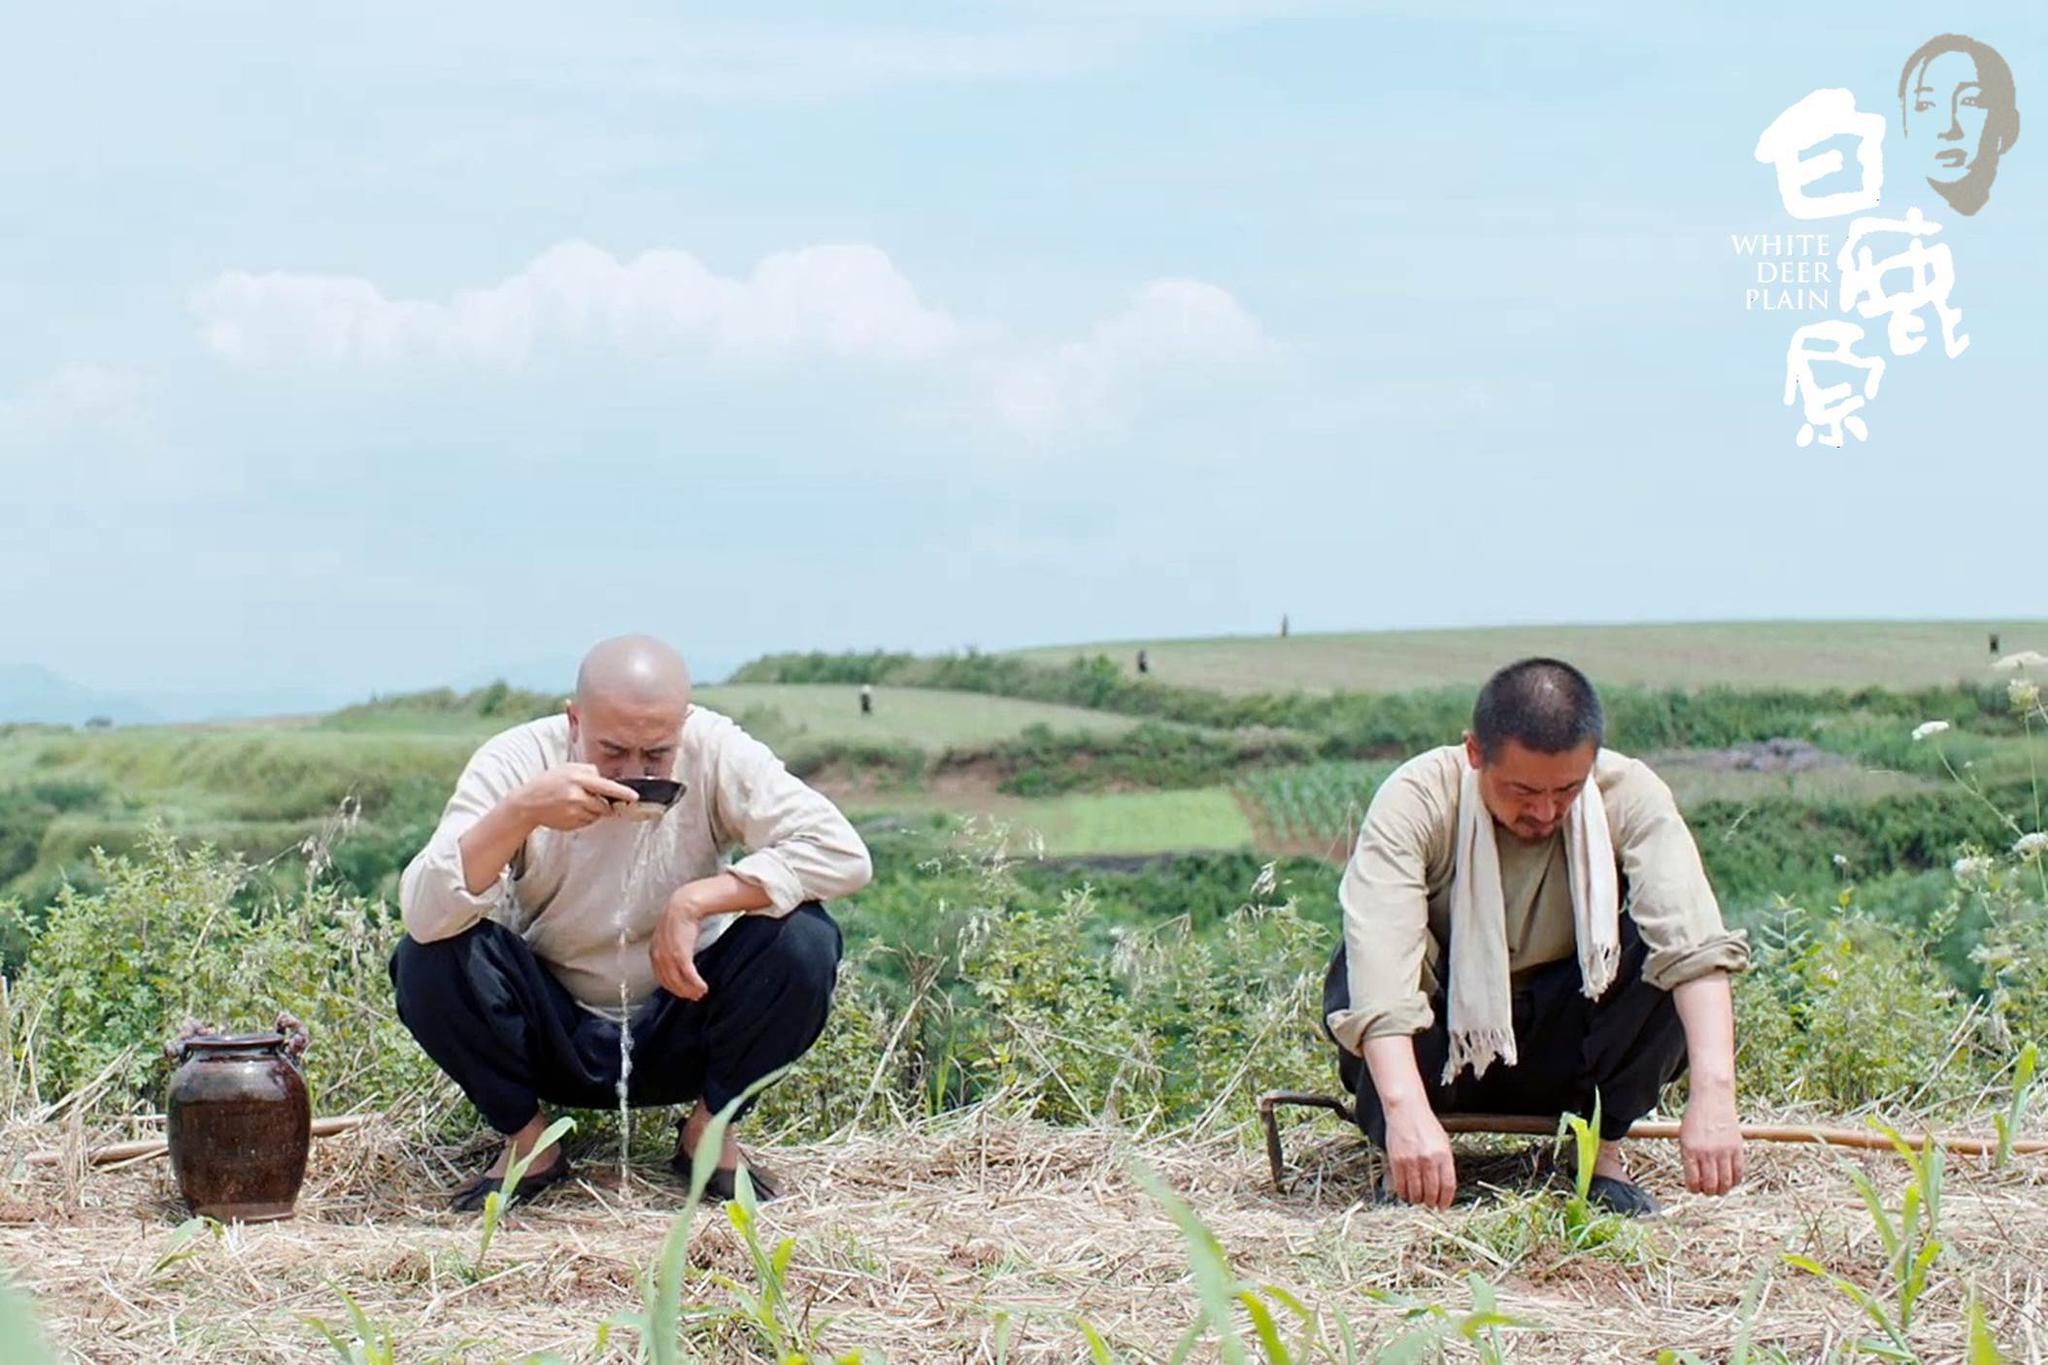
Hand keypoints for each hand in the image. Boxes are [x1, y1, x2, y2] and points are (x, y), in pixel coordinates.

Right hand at [513, 763, 638, 831]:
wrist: (527, 803)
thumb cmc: (549, 783)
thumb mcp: (567, 769)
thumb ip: (589, 771)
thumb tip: (606, 780)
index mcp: (577, 778)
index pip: (606, 786)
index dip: (622, 793)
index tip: (634, 797)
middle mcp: (577, 796)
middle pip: (604, 804)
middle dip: (606, 804)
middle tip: (600, 801)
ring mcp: (574, 812)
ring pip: (597, 814)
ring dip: (593, 810)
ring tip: (575, 803)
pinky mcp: (571, 824)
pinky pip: (587, 822)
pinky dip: (585, 817)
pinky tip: (570, 811)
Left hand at [650, 891, 710, 1001]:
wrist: (683, 906)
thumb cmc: (679, 918)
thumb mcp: (669, 935)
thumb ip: (669, 947)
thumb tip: (677, 957)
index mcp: (654, 952)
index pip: (661, 977)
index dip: (673, 987)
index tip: (683, 992)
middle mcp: (658, 957)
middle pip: (669, 983)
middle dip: (682, 992)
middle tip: (694, 996)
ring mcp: (669, 957)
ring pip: (678, 982)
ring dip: (690, 990)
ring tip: (701, 993)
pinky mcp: (681, 955)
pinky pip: (689, 975)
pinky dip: (696, 984)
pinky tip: (703, 986)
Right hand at [1383, 1099, 1456, 1208]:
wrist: (1406, 1111)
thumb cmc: (1425, 1126)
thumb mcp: (1443, 1143)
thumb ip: (1445, 1164)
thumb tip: (1444, 1188)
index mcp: (1444, 1155)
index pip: (1447, 1186)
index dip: (1445, 1201)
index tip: (1443, 1207)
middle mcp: (1428, 1159)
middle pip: (1431, 1192)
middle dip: (1431, 1203)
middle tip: (1430, 1205)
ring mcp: (1412, 1161)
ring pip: (1416, 1192)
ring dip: (1417, 1200)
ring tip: (1418, 1200)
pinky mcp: (1396, 1161)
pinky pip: (1400, 1186)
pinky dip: (1404, 1194)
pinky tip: (1406, 1193)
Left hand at [1679, 1086, 1744, 1195]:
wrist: (1712, 1099)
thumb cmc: (1695, 1119)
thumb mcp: (1684, 1137)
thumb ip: (1689, 1158)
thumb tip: (1695, 1181)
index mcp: (1690, 1151)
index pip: (1692, 1181)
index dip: (1694, 1189)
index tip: (1695, 1189)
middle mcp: (1706, 1153)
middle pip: (1710, 1185)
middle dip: (1708, 1192)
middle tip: (1708, 1191)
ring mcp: (1723, 1151)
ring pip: (1726, 1182)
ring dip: (1723, 1189)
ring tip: (1720, 1188)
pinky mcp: (1737, 1148)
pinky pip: (1739, 1172)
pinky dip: (1736, 1180)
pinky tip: (1731, 1179)